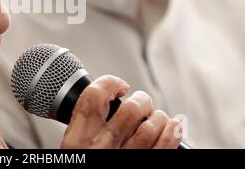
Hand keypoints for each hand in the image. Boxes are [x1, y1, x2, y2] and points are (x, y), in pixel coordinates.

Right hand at [61, 75, 181, 148]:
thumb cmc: (82, 167)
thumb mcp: (70, 152)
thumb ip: (79, 130)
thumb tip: (75, 116)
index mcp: (77, 140)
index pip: (93, 97)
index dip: (110, 84)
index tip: (119, 88)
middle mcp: (100, 149)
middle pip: (129, 110)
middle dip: (141, 100)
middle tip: (141, 102)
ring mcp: (123, 160)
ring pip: (149, 127)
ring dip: (158, 117)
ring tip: (157, 117)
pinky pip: (163, 148)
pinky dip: (172, 134)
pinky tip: (173, 127)